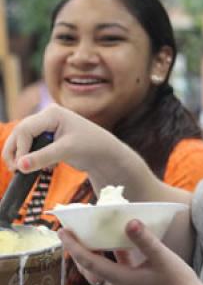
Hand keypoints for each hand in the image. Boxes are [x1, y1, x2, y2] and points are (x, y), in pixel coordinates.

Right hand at [2, 104, 119, 173]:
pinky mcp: (48, 136)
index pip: (25, 129)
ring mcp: (47, 125)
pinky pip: (30, 145)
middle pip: (19, 133)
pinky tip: (37, 166)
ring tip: (23, 170)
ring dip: (21, 155)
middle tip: (16, 170)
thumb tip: (20, 166)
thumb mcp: (66, 151)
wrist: (105, 153)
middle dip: (15, 152)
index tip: (21, 167)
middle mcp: (47, 116)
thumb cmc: (91, 147)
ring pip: (22, 139)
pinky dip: (29, 156)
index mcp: (52, 113)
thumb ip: (42, 157)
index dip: (20, 149)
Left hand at [58, 219, 202, 284]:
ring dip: (92, 256)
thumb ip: (144, 239)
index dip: (74, 246)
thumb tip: (129, 221)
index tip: (62, 231)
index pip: (89, 262)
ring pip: (100, 273)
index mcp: (121, 280)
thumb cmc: (177, 283)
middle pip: (89, 269)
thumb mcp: (162, 257)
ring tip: (89, 238)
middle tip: (70, 234)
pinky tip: (118, 246)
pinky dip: (109, 259)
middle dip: (77, 251)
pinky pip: (113, 273)